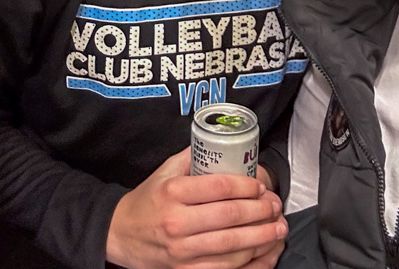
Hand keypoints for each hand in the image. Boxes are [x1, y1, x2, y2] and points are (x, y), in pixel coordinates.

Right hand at [106, 148, 286, 268]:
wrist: (121, 235)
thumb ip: (191, 156)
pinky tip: (262, 251)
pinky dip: (249, 261)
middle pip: (230, 217)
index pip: (219, 187)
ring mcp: (182, 252)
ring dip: (261, 237)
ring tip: (277, 227)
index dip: (246, 186)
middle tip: (275, 205)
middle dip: (260, 211)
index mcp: (173, 192)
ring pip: (232, 246)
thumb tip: (221, 140)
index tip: (260, 186)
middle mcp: (177, 223)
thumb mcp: (164, 171)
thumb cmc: (147, 200)